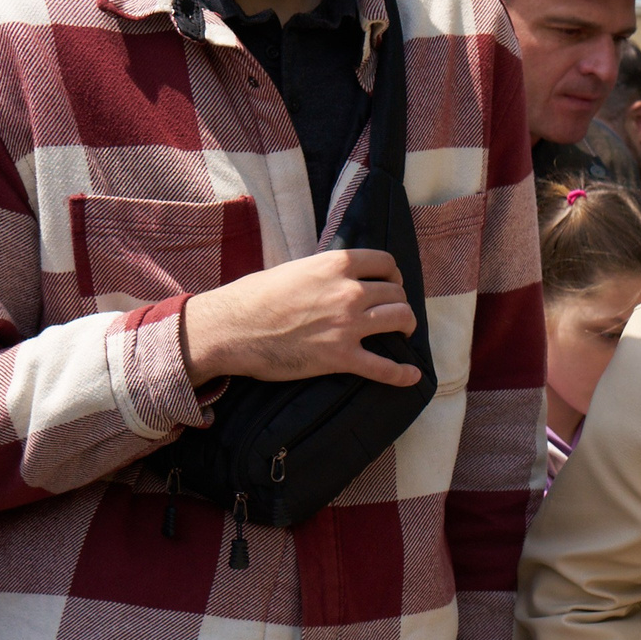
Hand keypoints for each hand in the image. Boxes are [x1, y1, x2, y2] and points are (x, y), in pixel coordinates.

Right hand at [183, 250, 419, 388]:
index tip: (391, 284)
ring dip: (406, 326)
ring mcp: (347, 325)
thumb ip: (323, 273)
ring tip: (403, 332)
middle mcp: (348, 292)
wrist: (229, 329)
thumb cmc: (252, 298)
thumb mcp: (293, 270)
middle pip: (396, 293)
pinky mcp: (341, 357)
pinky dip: (401, 374)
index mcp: (335, 265)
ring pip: (400, 320)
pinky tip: (411, 376)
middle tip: (392, 312)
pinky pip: (383, 368)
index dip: (393, 274)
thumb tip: (338, 277)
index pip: (385, 263)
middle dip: (398, 302)